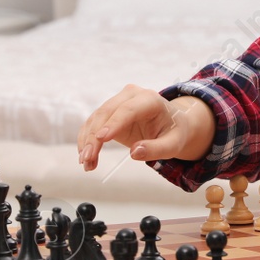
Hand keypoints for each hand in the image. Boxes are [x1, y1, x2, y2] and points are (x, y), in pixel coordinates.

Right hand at [76, 85, 215, 170]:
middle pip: (107, 113)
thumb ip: (156, 149)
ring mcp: (118, 102)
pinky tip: (86, 158)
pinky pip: (93, 124)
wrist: (171, 125)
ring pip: (96, 119)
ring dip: (88, 141)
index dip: (113, 123)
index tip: (101, 138)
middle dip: (95, 137)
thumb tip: (135, 153)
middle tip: (87, 158)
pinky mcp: (109, 112)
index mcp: (150, 99)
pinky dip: (87, 140)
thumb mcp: (173, 144)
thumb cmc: (174, 132)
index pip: (128, 110)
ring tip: (86, 163)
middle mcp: (131, 96)